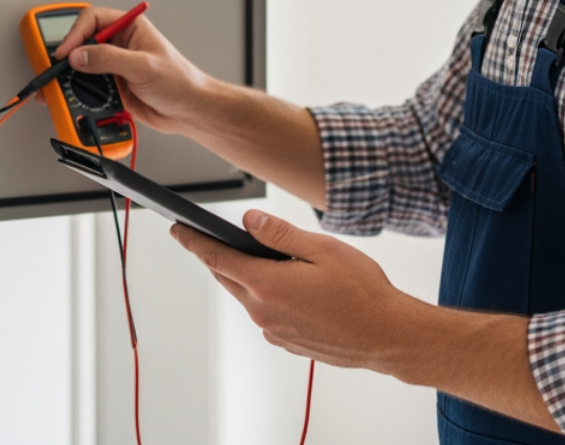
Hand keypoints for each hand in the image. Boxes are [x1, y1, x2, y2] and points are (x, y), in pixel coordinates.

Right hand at [51, 5, 213, 135]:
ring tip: (63, 87)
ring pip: (84, 67)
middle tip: (57, 69)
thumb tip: (80, 55)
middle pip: (84, 43)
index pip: (93, 20)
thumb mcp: (143, 65)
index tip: (66, 52)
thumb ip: (109, 59)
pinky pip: (90, 87)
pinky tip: (79, 98)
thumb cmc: (180, 81)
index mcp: (130, 28)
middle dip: (69, 57)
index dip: (76, 33)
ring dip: (73, 78)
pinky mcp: (114, 86)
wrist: (189, 110)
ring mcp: (116, 66)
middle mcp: (121, 45)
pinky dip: (81, 93)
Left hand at [170, 210, 420, 370]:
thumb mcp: (322, 249)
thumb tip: (249, 221)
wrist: (387, 335)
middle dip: (217, 256)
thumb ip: (280, 235)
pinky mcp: (287, 341)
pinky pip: (265, 312)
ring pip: (247, 295)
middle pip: (228, 278)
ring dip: (246, 276)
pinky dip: (266, 294)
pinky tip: (288, 284)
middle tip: (210, 236)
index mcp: (268, 285)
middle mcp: (264, 312)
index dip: (194, 241)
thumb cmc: (362, 292)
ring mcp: (274, 331)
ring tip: (261, 256)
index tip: (178, 229)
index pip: (217, 258)